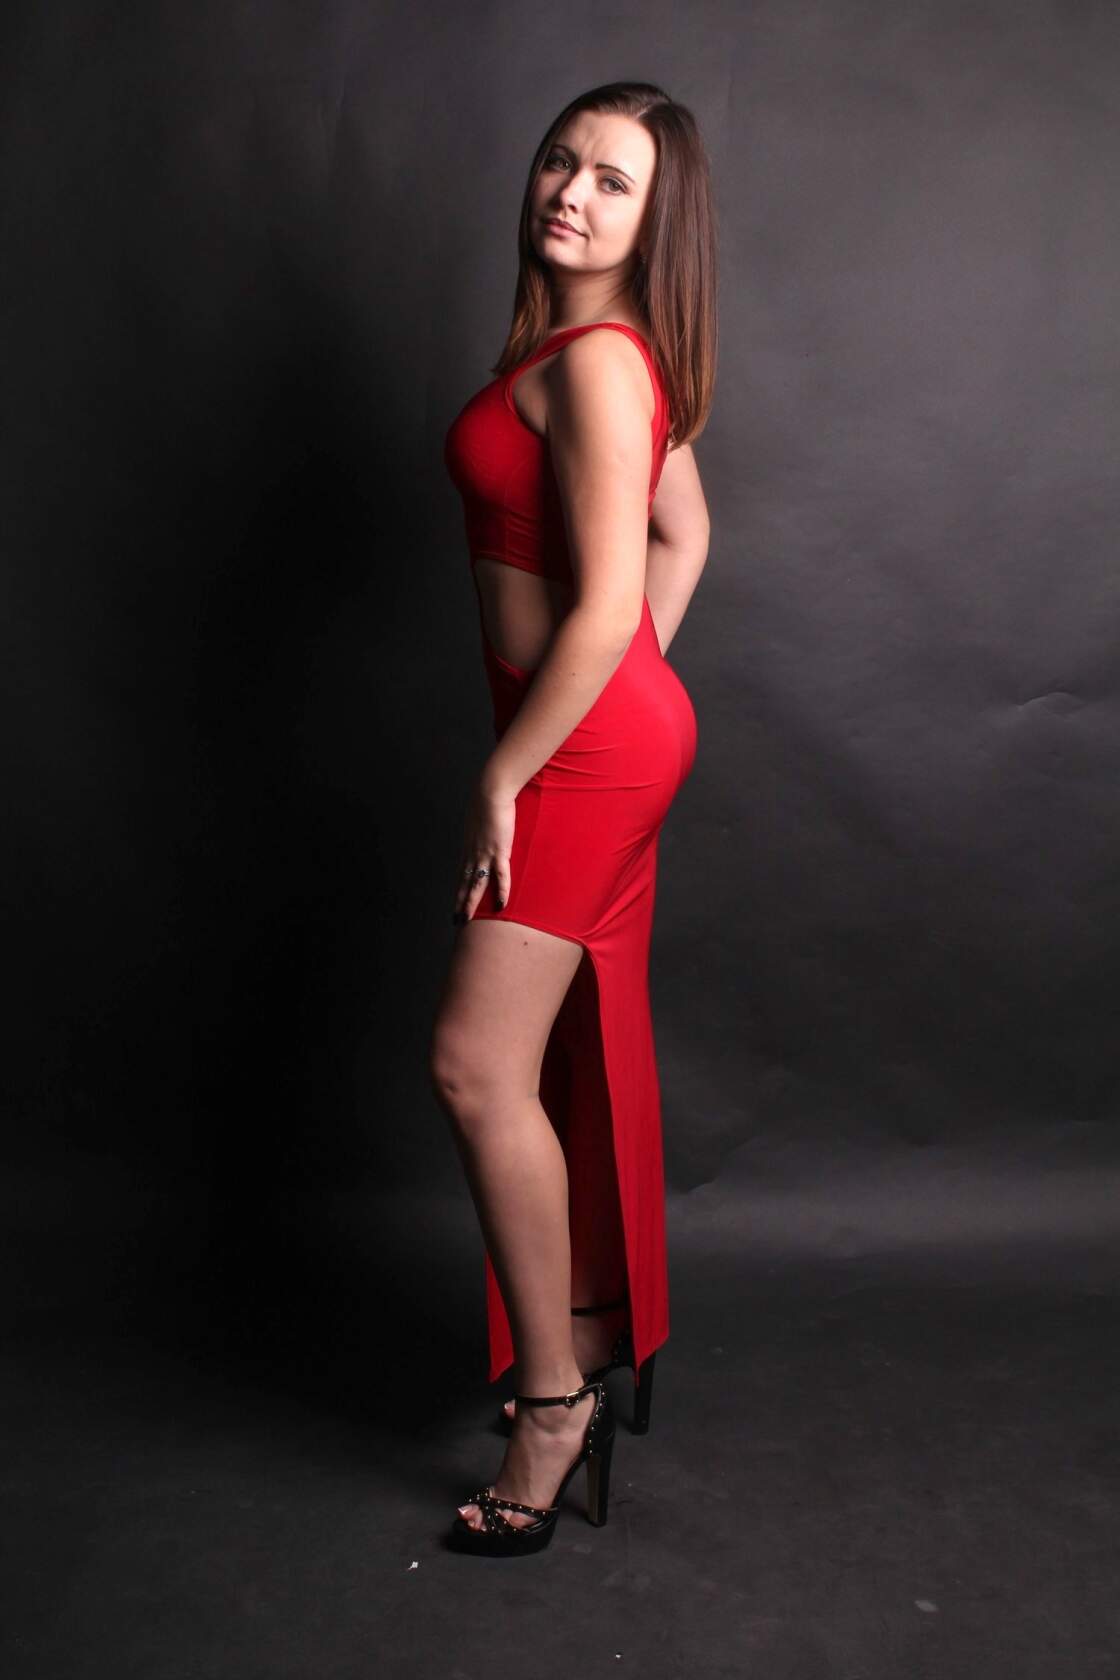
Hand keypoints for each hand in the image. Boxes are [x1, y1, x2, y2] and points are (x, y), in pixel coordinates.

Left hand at [453, 778, 516, 922]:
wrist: (491, 792)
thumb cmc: (486, 801)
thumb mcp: (478, 819)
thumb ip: (479, 831)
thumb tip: (483, 833)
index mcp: (467, 847)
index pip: (461, 875)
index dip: (458, 891)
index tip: (455, 904)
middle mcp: (472, 854)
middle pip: (464, 884)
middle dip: (460, 903)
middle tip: (455, 921)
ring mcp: (484, 854)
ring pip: (476, 885)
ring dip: (470, 903)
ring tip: (466, 919)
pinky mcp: (499, 851)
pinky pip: (500, 876)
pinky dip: (501, 891)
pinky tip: (500, 905)